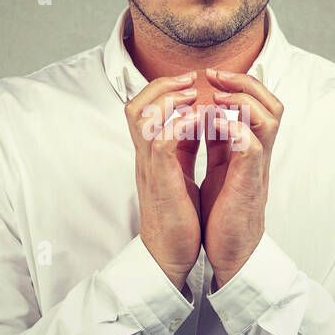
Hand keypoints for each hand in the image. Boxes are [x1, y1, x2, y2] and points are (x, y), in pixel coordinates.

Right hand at [127, 71, 203, 290]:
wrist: (169, 254)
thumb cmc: (177, 218)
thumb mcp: (179, 174)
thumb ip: (182, 148)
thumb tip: (195, 123)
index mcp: (152, 155)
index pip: (145, 109)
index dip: (165, 89)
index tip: (191, 82)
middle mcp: (146, 157)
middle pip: (136, 105)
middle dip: (163, 85)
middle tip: (191, 79)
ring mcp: (150, 168)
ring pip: (143, 117)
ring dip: (170, 99)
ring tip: (195, 94)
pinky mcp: (161, 181)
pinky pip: (161, 141)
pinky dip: (179, 125)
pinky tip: (198, 120)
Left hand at [199, 67, 282, 290]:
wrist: (229, 253)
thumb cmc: (223, 213)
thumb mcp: (218, 169)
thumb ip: (217, 143)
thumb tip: (205, 116)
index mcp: (248, 149)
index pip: (255, 104)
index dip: (236, 84)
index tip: (209, 75)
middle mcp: (258, 154)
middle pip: (271, 104)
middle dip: (244, 83)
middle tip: (214, 75)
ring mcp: (256, 167)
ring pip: (270, 118)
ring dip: (243, 100)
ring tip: (217, 95)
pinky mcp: (248, 183)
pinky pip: (252, 147)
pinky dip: (236, 129)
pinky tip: (214, 123)